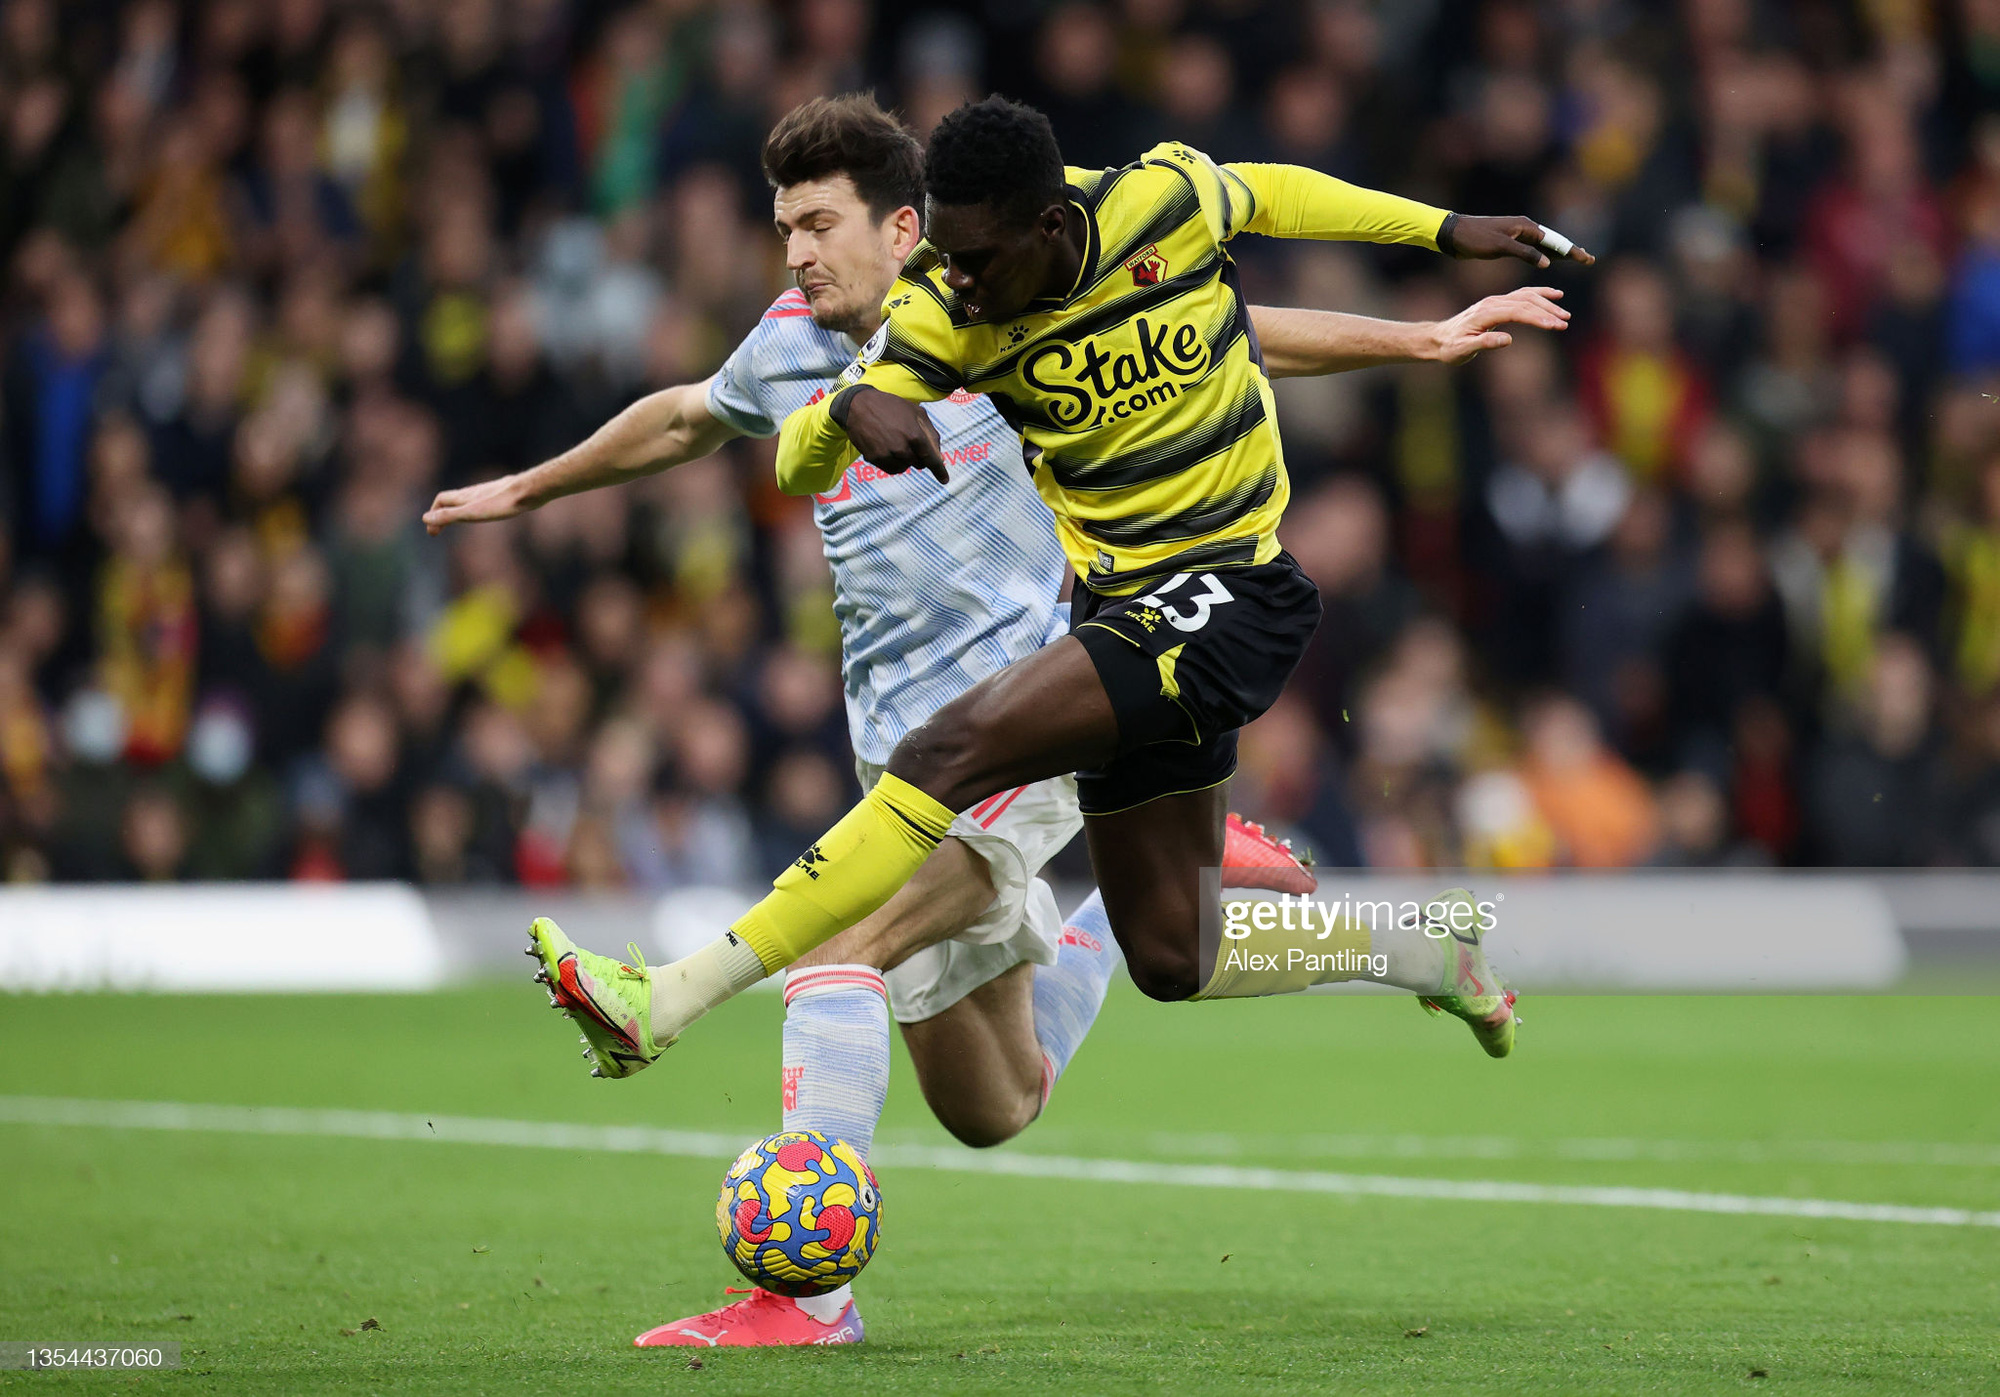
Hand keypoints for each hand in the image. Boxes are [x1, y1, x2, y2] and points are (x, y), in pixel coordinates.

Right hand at [423, 474, 532, 534]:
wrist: (528, 491)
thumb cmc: (501, 504)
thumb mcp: (472, 513)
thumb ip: (450, 516)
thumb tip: (425, 519)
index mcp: (465, 496)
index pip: (441, 500)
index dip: (433, 513)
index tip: (432, 531)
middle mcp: (474, 492)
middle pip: (452, 499)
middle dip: (442, 513)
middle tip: (438, 529)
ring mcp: (488, 492)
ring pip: (467, 499)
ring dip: (457, 510)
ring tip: (457, 520)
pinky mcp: (502, 494)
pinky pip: (483, 499)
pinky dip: (475, 507)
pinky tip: (485, 511)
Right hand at [840, 386, 948, 483]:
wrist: (859, 406)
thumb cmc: (891, 406)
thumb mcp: (916, 411)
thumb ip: (930, 432)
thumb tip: (938, 453)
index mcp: (914, 435)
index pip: (931, 459)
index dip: (939, 471)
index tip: (944, 480)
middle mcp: (901, 448)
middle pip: (918, 464)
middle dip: (918, 456)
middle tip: (909, 442)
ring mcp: (887, 455)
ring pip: (904, 468)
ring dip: (905, 460)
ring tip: (896, 443)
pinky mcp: (874, 459)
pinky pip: (891, 469)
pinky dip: (894, 463)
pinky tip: (889, 450)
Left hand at [1429, 287, 1570, 364]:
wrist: (1438, 338)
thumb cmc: (1450, 347)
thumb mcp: (1463, 350)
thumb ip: (1483, 343)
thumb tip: (1507, 339)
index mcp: (1485, 313)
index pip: (1517, 311)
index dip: (1537, 318)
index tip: (1555, 325)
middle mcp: (1492, 303)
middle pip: (1525, 301)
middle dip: (1547, 311)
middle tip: (1565, 322)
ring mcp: (1496, 301)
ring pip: (1527, 296)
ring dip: (1547, 303)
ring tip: (1564, 315)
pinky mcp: (1499, 303)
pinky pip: (1523, 295)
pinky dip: (1540, 294)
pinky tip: (1555, 296)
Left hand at [1443, 215, 1595, 267]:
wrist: (1454, 234)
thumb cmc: (1476, 238)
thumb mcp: (1500, 246)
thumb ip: (1525, 253)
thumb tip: (1547, 262)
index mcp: (1525, 227)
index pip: (1554, 241)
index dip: (1572, 251)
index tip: (1586, 259)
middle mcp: (1525, 228)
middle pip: (1553, 242)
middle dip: (1571, 251)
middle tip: (1589, 259)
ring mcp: (1518, 235)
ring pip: (1545, 245)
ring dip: (1560, 253)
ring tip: (1576, 259)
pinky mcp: (1509, 243)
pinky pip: (1533, 250)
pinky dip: (1544, 255)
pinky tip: (1549, 261)